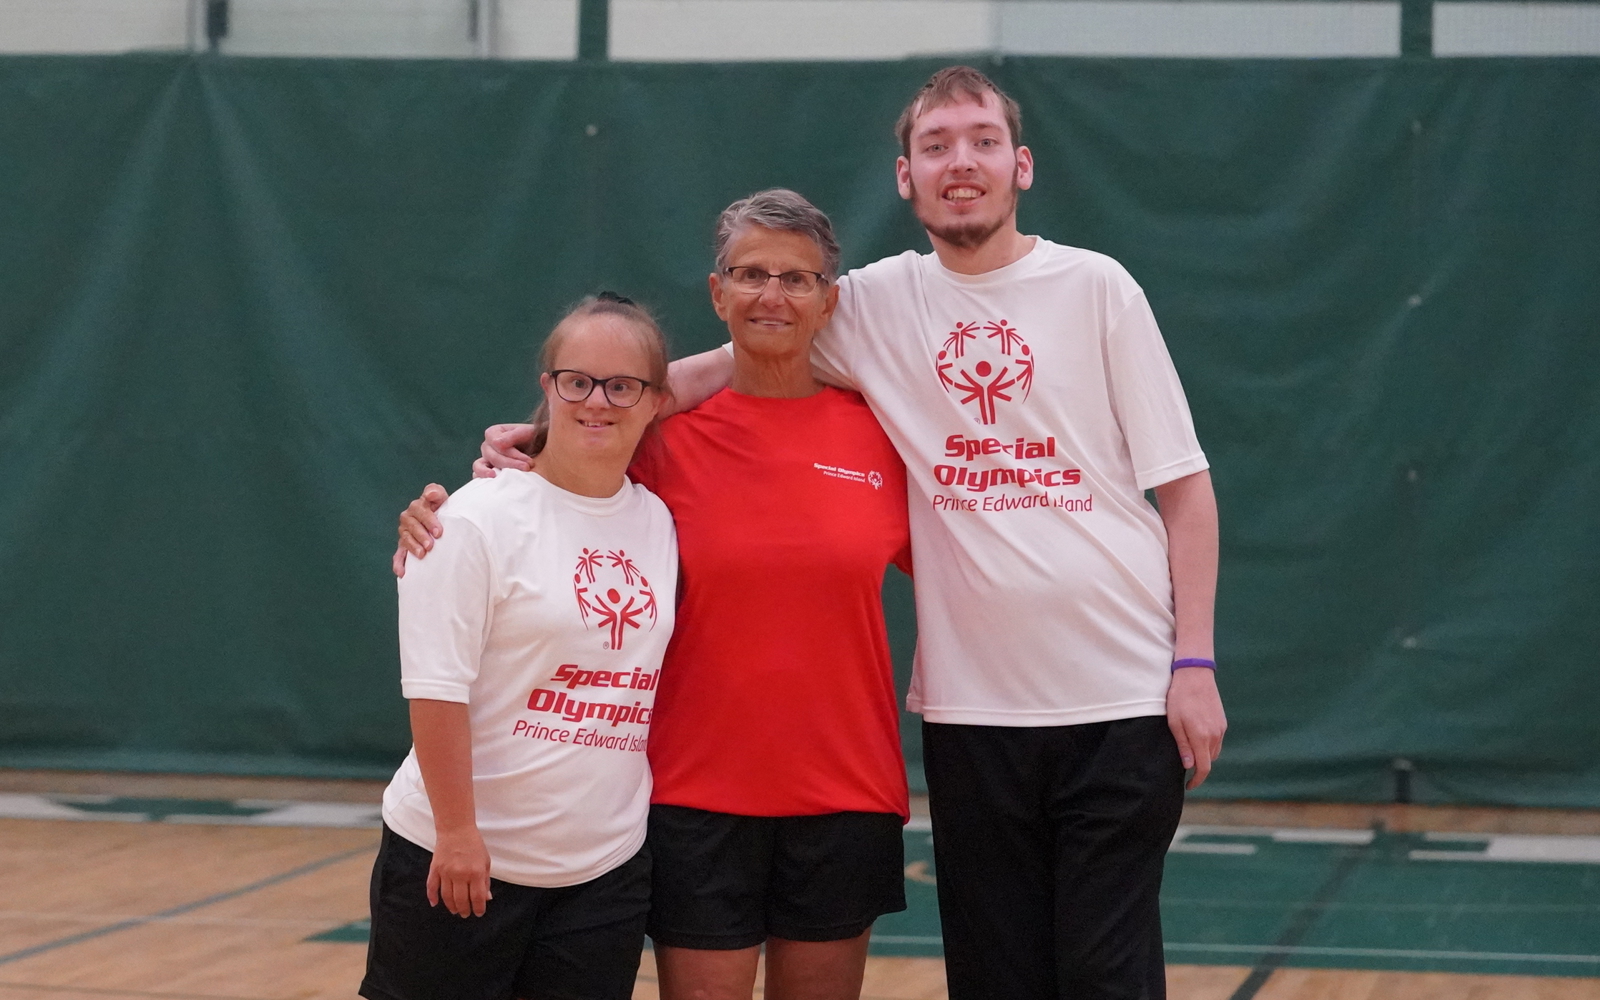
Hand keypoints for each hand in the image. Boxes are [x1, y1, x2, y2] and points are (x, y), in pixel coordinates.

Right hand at [391, 484, 448, 577]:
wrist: (443, 522)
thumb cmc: (443, 509)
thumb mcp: (442, 498)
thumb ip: (436, 492)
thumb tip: (430, 493)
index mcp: (418, 506)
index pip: (420, 510)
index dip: (429, 520)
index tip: (439, 531)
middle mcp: (409, 518)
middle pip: (411, 526)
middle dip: (421, 535)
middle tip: (431, 545)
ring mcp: (405, 533)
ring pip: (405, 539)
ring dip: (412, 547)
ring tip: (422, 554)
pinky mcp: (403, 546)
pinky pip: (399, 554)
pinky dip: (399, 564)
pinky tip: (402, 572)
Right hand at [426, 826, 492, 917]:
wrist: (456, 829)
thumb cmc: (474, 844)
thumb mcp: (485, 861)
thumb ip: (486, 881)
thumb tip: (487, 898)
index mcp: (476, 872)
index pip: (477, 897)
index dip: (478, 908)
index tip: (478, 913)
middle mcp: (461, 874)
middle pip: (461, 900)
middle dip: (464, 910)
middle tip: (465, 914)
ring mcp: (446, 872)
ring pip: (447, 896)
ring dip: (451, 906)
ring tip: (455, 911)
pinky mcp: (435, 869)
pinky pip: (432, 886)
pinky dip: (432, 897)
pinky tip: (435, 904)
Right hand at [471, 423, 536, 478]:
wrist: (539, 451)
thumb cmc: (534, 439)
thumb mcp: (528, 433)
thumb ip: (514, 435)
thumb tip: (497, 443)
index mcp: (494, 433)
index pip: (497, 444)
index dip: (513, 454)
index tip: (529, 462)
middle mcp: (487, 446)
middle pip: (492, 456)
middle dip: (510, 464)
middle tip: (527, 469)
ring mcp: (485, 459)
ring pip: (480, 466)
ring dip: (488, 472)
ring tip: (496, 477)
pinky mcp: (486, 471)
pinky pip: (478, 476)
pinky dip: (483, 480)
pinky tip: (494, 483)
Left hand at [1167, 667, 1225, 789]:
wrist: (1195, 674)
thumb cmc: (1179, 697)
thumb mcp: (1174, 722)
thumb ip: (1182, 745)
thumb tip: (1188, 765)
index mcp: (1201, 737)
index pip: (1204, 768)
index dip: (1197, 780)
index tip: (1188, 786)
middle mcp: (1215, 735)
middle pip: (1209, 761)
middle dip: (1198, 766)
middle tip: (1184, 764)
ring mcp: (1221, 728)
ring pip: (1214, 751)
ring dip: (1204, 755)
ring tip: (1189, 749)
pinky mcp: (1222, 721)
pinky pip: (1217, 740)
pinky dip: (1208, 744)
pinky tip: (1196, 735)